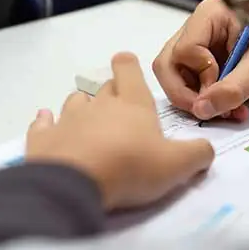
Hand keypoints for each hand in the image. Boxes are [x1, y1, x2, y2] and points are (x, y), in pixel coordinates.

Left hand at [26, 53, 213, 209]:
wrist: (75, 185)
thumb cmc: (131, 168)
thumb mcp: (177, 165)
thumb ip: (198, 154)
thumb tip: (206, 150)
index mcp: (132, 104)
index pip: (129, 70)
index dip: (128, 65)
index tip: (127, 64)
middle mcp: (99, 105)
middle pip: (103, 87)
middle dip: (111, 91)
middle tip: (118, 106)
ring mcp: (67, 120)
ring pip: (74, 101)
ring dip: (81, 105)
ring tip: (87, 117)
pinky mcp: (43, 139)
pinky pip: (42, 123)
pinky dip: (45, 122)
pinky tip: (45, 123)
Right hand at [153, 0, 248, 121]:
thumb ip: (233, 88)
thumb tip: (201, 109)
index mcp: (210, 15)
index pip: (183, 50)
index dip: (200, 75)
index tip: (223, 85)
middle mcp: (197, 30)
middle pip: (168, 65)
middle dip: (187, 93)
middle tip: (208, 111)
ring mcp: (197, 52)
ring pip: (174, 81)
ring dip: (198, 103)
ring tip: (228, 112)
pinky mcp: (202, 72)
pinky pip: (189, 92)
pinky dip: (206, 107)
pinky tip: (231, 112)